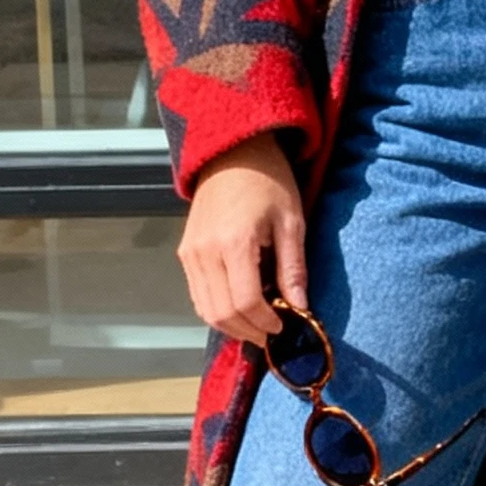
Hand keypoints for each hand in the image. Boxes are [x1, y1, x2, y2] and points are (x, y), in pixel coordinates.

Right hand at [178, 132, 306, 344]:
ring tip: (258, 324)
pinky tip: (241, 307)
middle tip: (272, 332)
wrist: (233, 153)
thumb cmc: (268, 182)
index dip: (265, 322)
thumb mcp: (291, 223)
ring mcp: (190, 253)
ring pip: (205, 309)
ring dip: (232, 325)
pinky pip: (198, 294)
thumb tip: (301, 309)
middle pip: (221, 313)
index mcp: (234, 242)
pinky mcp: (185, 252)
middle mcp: (205, 252)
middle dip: (249, 331)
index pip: (245, 302)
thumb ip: (293, 269)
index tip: (284, 326)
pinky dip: (218, 309)